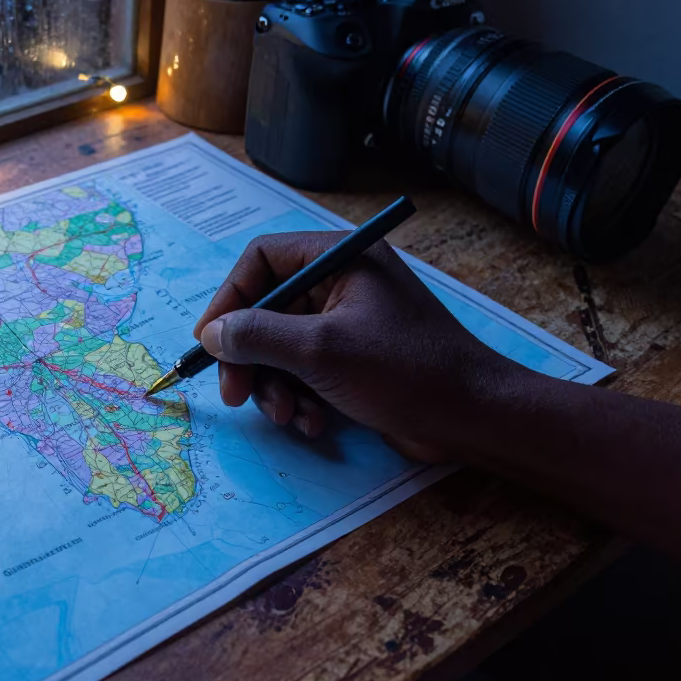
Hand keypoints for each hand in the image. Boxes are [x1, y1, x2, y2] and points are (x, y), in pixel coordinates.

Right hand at [194, 232, 528, 460]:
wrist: (472, 418)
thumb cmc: (404, 371)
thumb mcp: (320, 351)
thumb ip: (258, 336)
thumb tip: (211, 334)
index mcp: (339, 257)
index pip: (262, 261)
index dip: (229, 300)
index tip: (209, 343)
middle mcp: (341, 281)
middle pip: (266, 310)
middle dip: (250, 358)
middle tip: (235, 395)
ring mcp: (347, 321)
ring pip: (281, 347)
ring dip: (275, 386)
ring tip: (288, 416)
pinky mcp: (353, 359)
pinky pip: (305, 371)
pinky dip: (300, 397)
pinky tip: (314, 423)